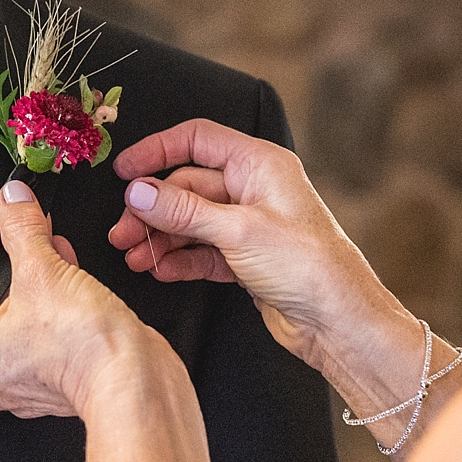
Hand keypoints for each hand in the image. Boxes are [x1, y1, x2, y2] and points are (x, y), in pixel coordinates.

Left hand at [0, 181, 154, 420]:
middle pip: (0, 308)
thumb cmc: (84, 349)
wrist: (138, 381)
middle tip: (32, 244)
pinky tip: (75, 277)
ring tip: (58, 254)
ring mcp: (33, 382)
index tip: (1, 239)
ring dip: (46, 284)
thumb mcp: (44, 270)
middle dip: (20, 272)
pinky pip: (56, 331)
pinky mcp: (67, 377)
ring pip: (31, 319)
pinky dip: (65, 304)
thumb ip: (22, 230)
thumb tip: (12, 200)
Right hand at [109, 119, 399, 364]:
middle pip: (187, 185)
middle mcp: (253, 188)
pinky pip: (202, 249)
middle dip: (152, 209)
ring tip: (134, 256)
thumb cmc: (308, 265)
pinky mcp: (246, 257)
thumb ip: (183, 210)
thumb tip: (139, 192)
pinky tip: (159, 269)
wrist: (339, 321)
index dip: (156, 150)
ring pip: (191, 220)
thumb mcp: (238, 231)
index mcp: (259, 164)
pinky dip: (179, 258)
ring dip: (160, 237)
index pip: (197, 140)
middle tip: (122, 231)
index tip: (124, 170)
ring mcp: (249, 223)